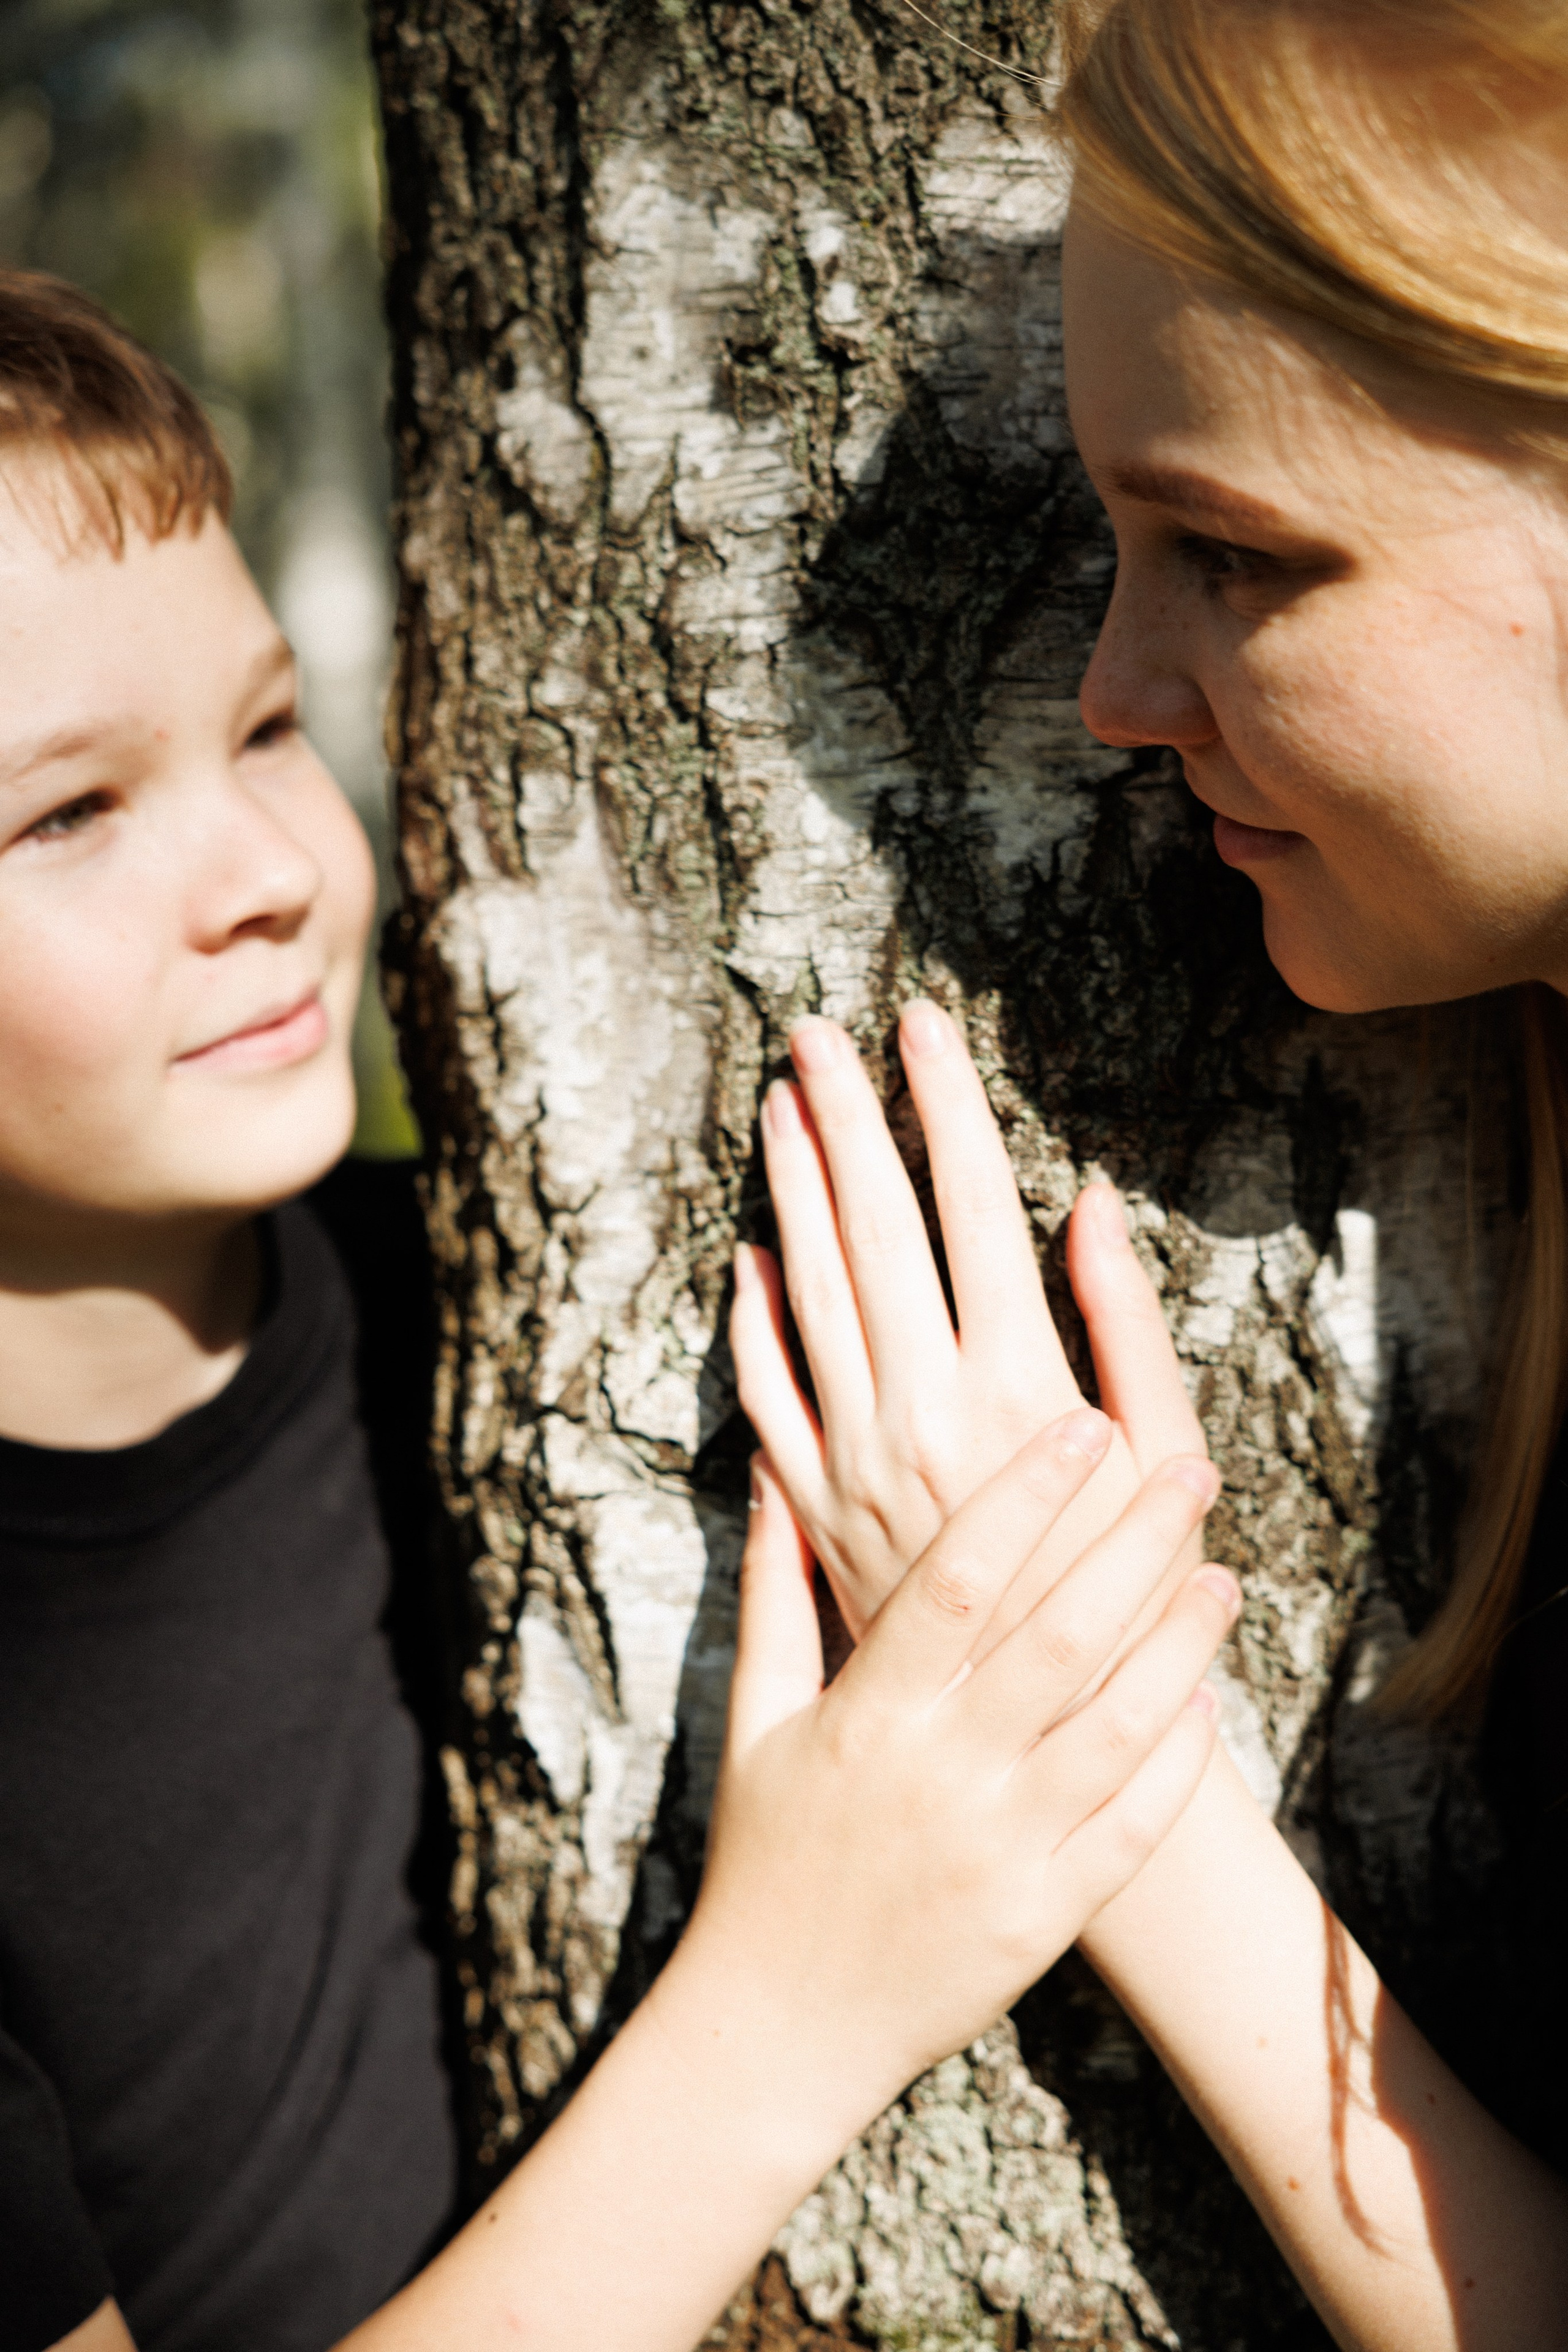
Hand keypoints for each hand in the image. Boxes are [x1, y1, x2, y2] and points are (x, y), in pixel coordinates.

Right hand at [669, 1415, 1236, 2117]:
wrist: (779, 2029)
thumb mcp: (753, 1723)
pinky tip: (1206, 1699)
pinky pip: (1131, 1827)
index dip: (1026, 1494)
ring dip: (1180, 1642)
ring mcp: (1000, 1848)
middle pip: (1058, 1633)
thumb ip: (774, 1596)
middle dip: (1135, 1541)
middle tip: (1192, 1466)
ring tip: (1222, 1572)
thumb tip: (770, 1479)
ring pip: (1116, 1725)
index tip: (1083, 1422)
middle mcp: (941, 1773)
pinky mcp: (1044, 1917)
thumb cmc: (765, 1860)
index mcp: (870, 1715)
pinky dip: (1177, 1762)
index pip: (957, 1577)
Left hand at [730, 1000, 1206, 1645]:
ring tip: (776, 1107)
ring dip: (789, 1194)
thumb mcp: (1165, 1451)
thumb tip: (1085, 1200)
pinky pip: (770, 1395)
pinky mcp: (818, 1506)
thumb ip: (1121, 1319)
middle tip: (812, 1032)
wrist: (1050, 1736)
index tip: (917, 1024)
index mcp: (1020, 1384)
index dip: (941, 1104)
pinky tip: (747, 1258)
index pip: (970, 1205)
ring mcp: (856, 1458)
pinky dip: (754, 1322)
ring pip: (808, 1294)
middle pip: (872, 1228)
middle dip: (842, 1119)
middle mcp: (924, 1409)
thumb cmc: (1135, 1592)